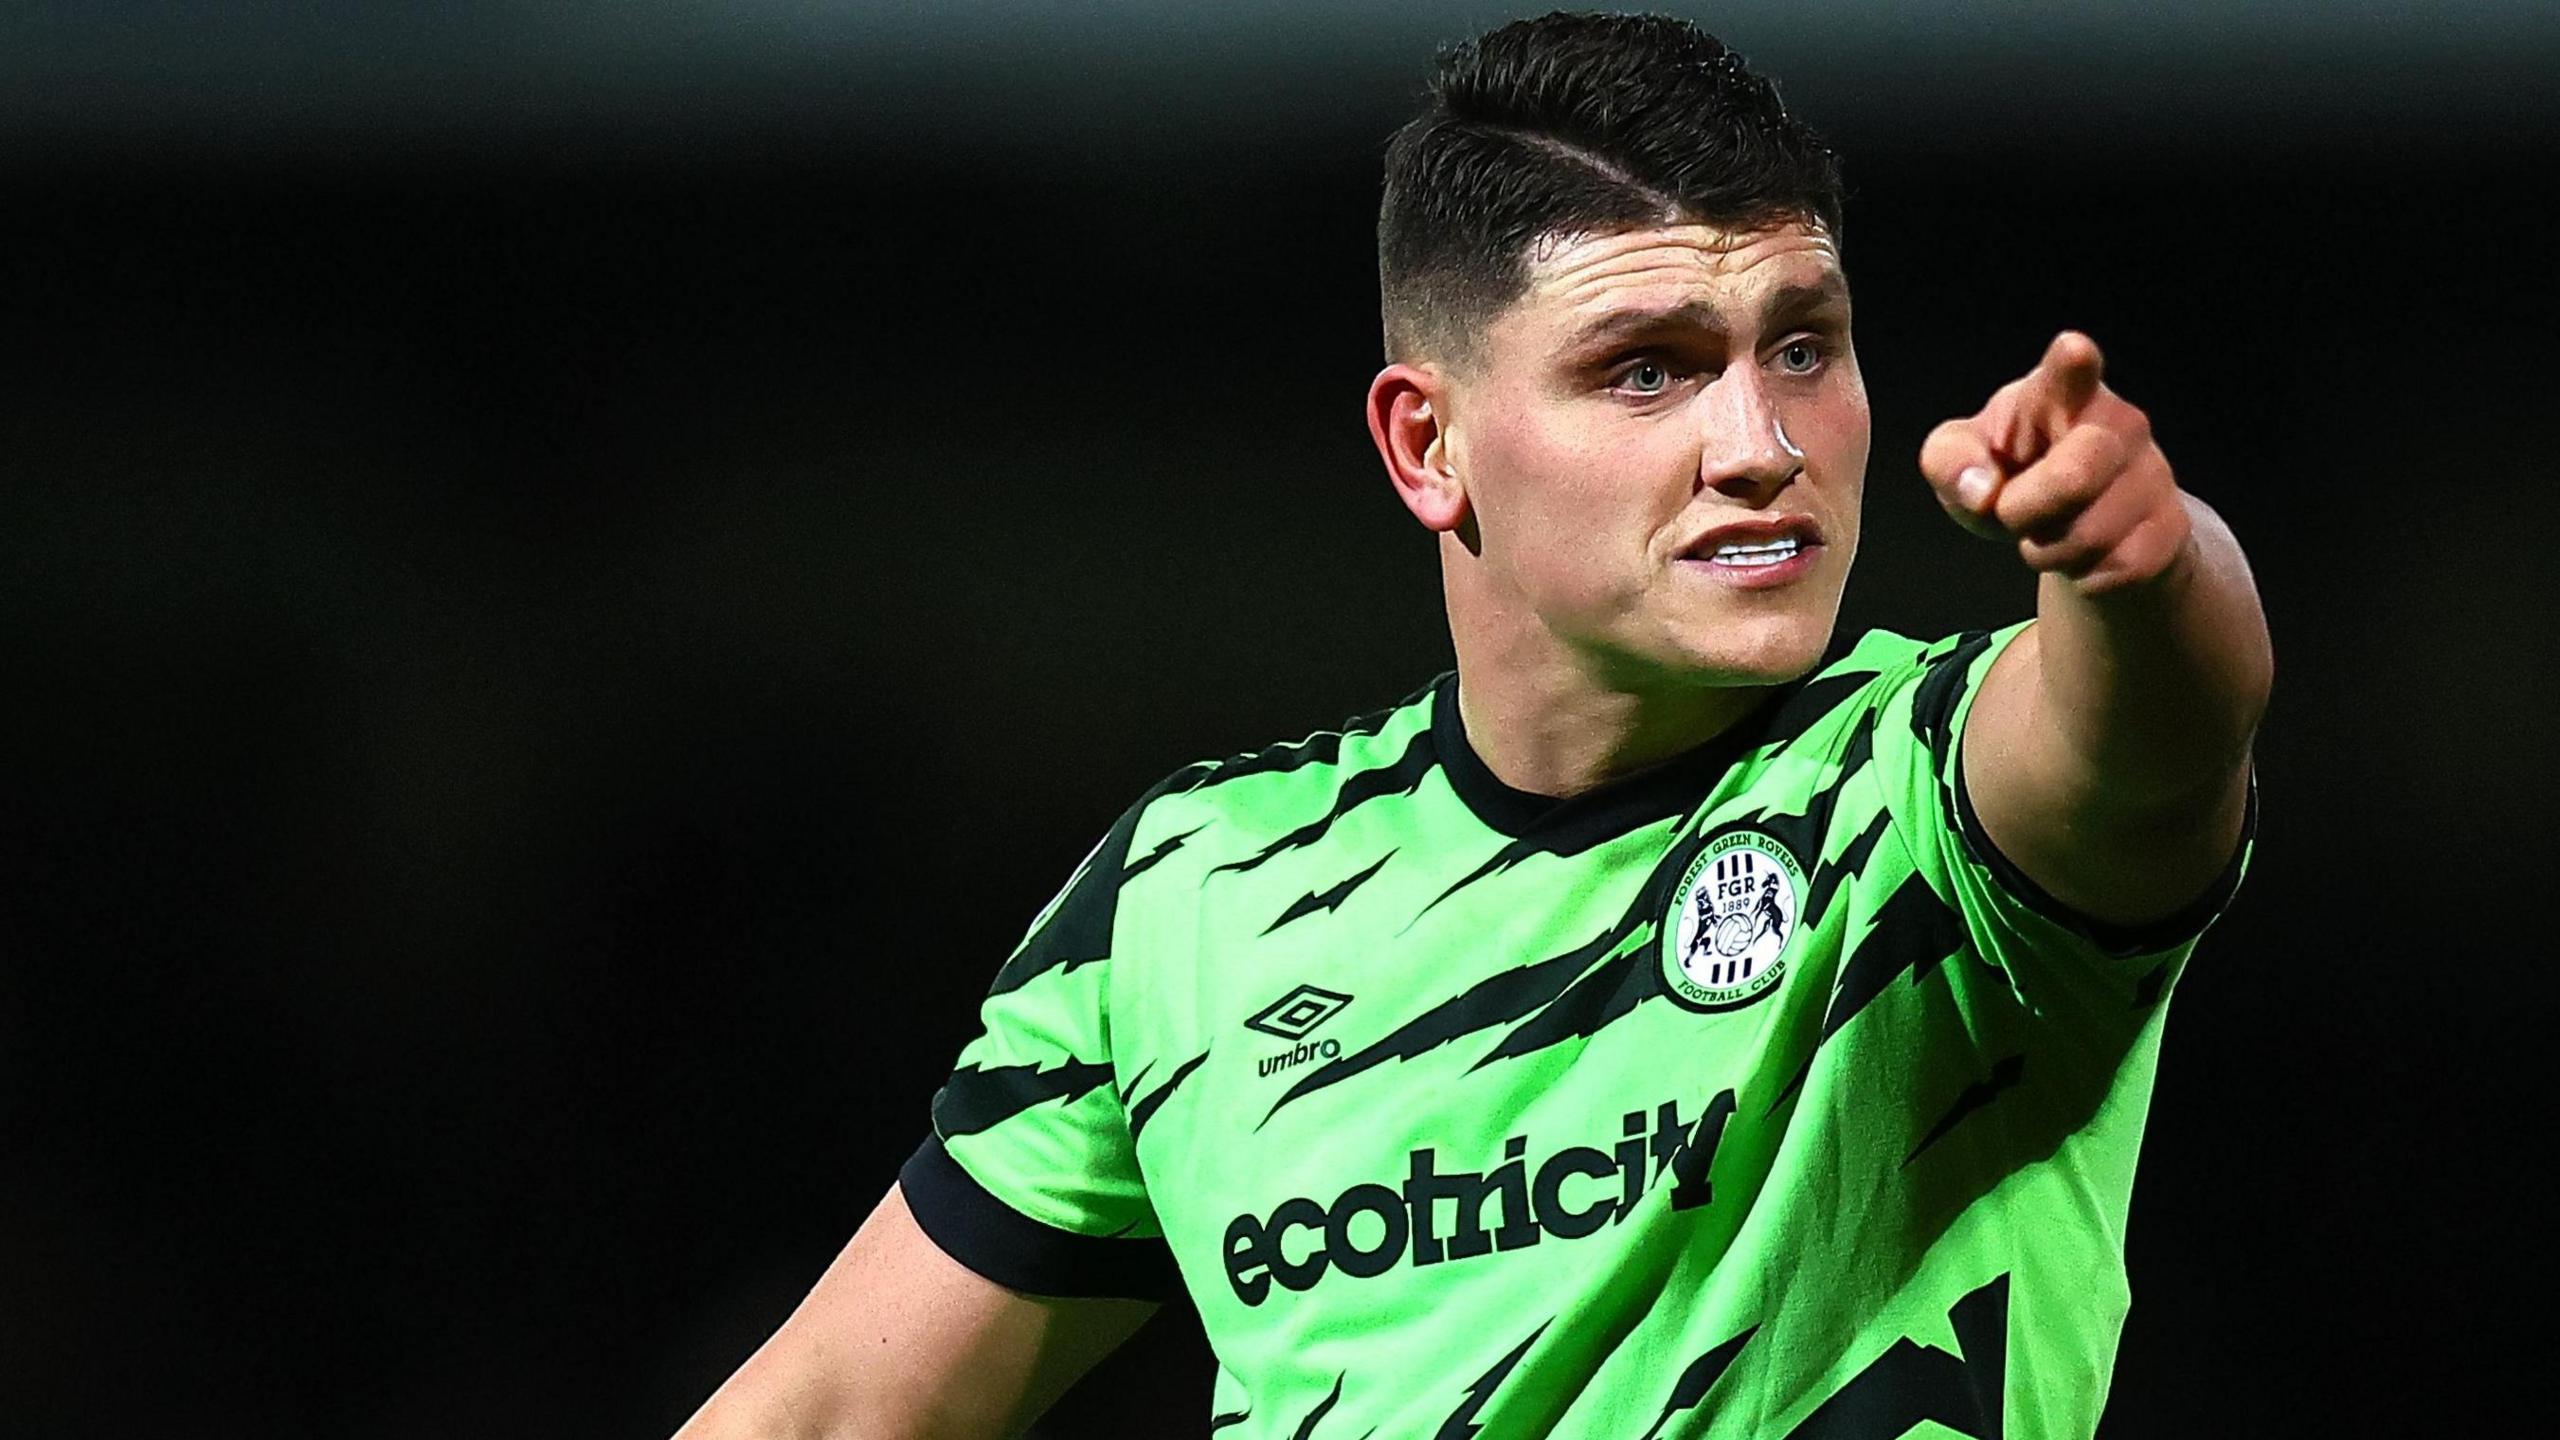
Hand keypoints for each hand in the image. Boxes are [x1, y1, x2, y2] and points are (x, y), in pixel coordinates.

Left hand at [1920, 330, 2192, 595]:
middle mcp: (2118, 424)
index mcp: (2059, 393)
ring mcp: (2153, 474)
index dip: (2072, 364)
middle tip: (2014, 509)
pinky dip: (2081, 576)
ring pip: (2087, 538)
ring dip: (2048, 550)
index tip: (2073, 351)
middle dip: (2027, 509)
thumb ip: (1950, 462)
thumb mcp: (1963, 461)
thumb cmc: (2014, 473)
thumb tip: (1981, 490)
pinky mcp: (2170, 528)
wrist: (2080, 524)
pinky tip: (2084, 553)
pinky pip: (2111, 572)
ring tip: (2050, 529)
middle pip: (2074, 477)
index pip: (2069, 372)